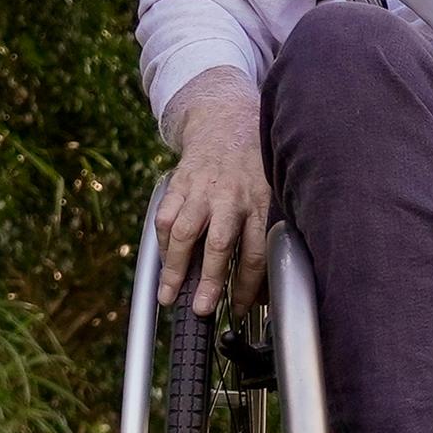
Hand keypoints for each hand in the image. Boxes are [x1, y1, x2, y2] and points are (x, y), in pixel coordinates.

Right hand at [151, 72, 268, 311]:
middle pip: (219, 244)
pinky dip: (162, 242)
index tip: (238, 309)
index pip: (255, 254)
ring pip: (185, 232)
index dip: (246, 287)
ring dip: (174, 267)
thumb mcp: (270, 197)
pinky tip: (163, 261)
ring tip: (167, 294)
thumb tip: (261, 286)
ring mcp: (202, 191)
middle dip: (208, 279)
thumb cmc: (252, 168)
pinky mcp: (179, 184)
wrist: (226, 123)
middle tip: (200, 308)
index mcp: (259, 205)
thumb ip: (265, 234)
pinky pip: (166, 217)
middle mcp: (230, 199)